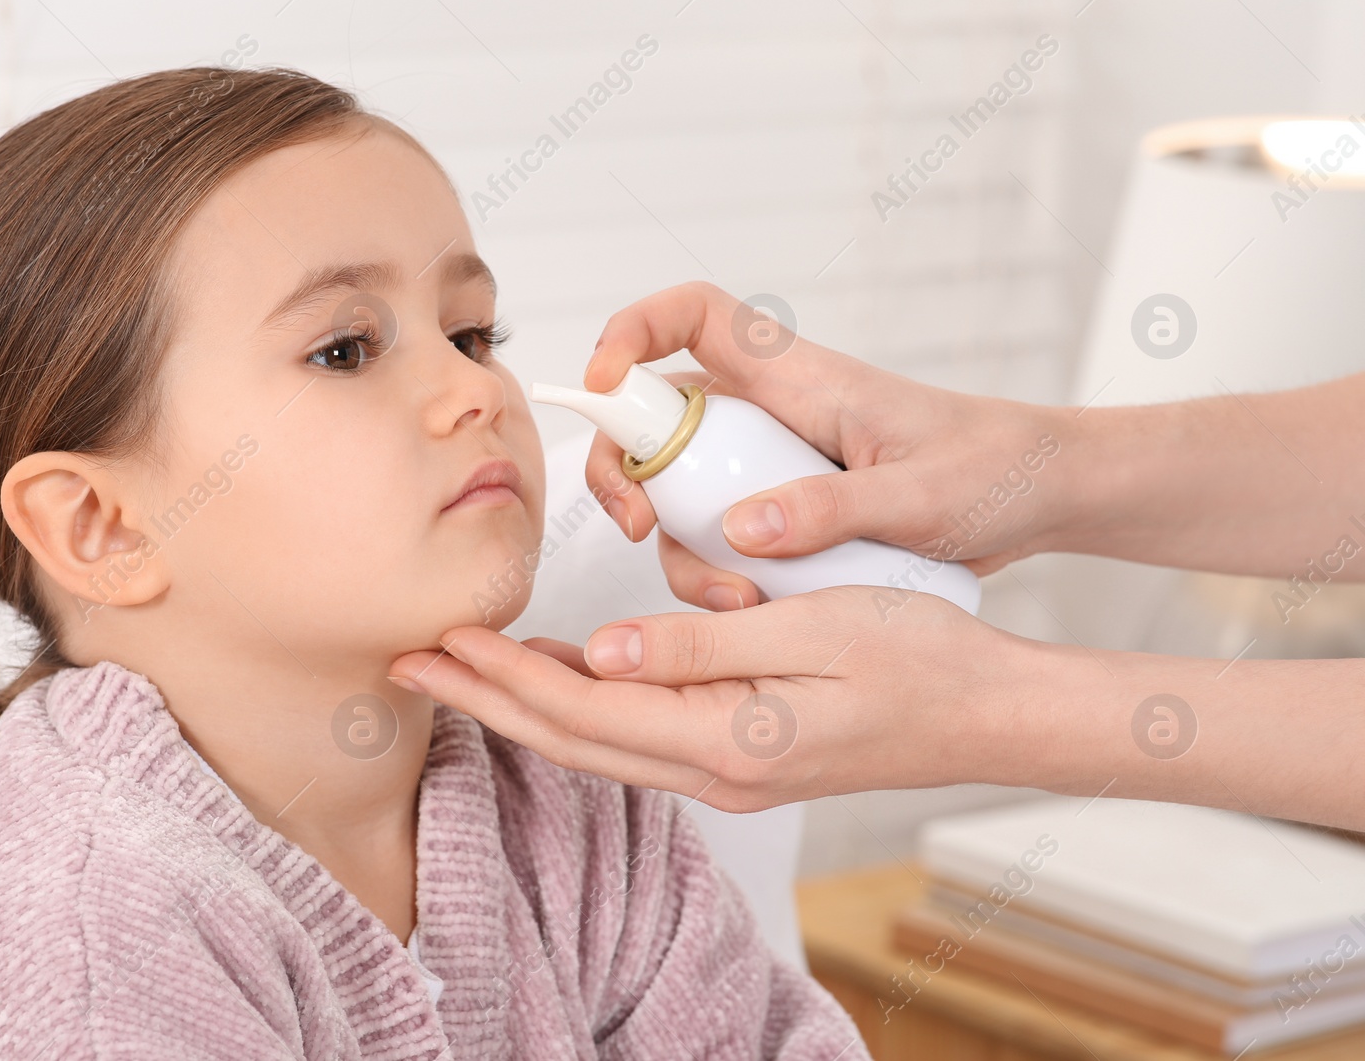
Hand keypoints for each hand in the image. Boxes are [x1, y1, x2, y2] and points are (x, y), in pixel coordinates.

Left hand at [389, 586, 1024, 811]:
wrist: (989, 711)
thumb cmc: (916, 656)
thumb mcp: (810, 630)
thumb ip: (700, 644)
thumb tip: (602, 651)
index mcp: (726, 739)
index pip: (584, 710)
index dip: (505, 676)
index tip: (443, 638)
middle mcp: (715, 771)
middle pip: (571, 740)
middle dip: (485, 701)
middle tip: (412, 663)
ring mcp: (727, 772)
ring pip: (597, 744)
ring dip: (524, 707)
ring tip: (461, 670)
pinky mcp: (740, 757)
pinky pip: (637, 737)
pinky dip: (582, 708)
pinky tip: (560, 676)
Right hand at [584, 281, 1079, 609]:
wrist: (1037, 501)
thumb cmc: (991, 471)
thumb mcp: (919, 496)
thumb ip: (832, 510)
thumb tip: (741, 531)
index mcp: (798, 378)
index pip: (695, 315)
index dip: (634, 330)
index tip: (604, 382)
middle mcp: (768, 414)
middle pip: (656, 418)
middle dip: (623, 471)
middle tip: (636, 525)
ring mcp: (767, 466)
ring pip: (678, 492)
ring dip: (676, 546)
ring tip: (730, 599)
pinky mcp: (777, 512)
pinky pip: (715, 538)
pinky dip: (714, 575)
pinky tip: (753, 610)